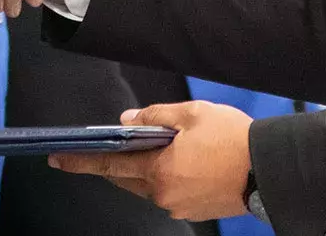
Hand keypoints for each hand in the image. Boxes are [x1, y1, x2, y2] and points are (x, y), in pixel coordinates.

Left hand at [47, 101, 253, 220]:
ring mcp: (179, 206)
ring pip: (148, 185)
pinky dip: (166, 176)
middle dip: (119, 161)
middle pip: (127, 178)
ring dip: (146, 167)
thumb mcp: (191, 114)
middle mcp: (164, 195)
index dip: (80, 161)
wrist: (268, 168)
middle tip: (117, 142)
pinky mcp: (194, 210)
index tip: (56, 158)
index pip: (109, 166)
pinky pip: (169, 192)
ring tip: (165, 145)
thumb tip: (127, 120)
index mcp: (159, 171)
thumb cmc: (232, 137)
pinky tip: (182, 161)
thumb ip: (154, 116)